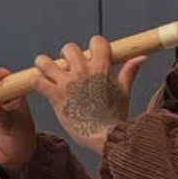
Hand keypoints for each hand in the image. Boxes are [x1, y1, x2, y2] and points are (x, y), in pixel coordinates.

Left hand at [32, 35, 146, 153]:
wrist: (105, 137)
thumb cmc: (115, 117)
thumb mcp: (124, 91)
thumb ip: (129, 71)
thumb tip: (141, 58)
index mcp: (101, 68)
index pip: (96, 41)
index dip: (93, 47)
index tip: (90, 57)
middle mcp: (83, 71)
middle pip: (68, 48)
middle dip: (67, 56)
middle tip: (68, 68)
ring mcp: (67, 83)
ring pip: (45, 61)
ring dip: (44, 65)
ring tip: (47, 72)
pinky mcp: (55, 96)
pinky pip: (37, 81)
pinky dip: (36, 82)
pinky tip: (40, 86)